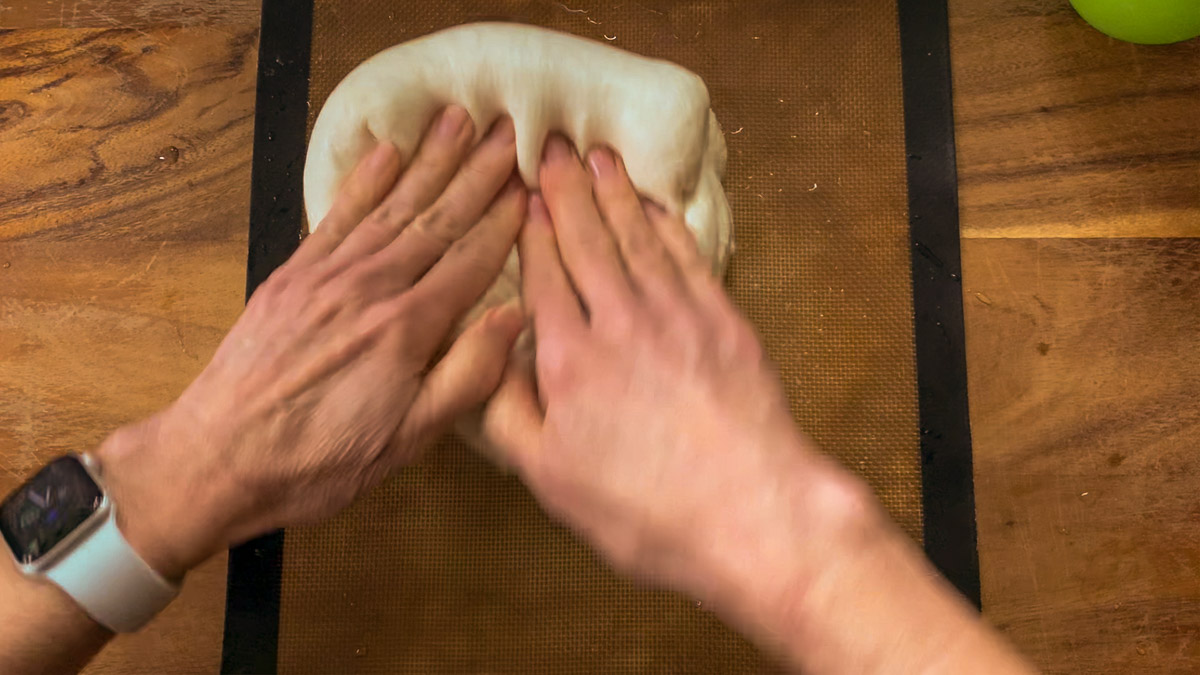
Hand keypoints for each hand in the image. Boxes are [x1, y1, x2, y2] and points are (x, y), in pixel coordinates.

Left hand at [98, 106, 525, 578]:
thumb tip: (513, 316)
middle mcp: (371, 287)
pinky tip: (387, 152)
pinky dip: (365, 180)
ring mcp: (327, 275)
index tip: (530, 185)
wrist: (215, 457)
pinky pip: (338, 215)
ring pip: (393, 206)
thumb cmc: (318, 462)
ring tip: (459, 120)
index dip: (504, 221)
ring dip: (430, 160)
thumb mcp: (408, 440)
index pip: (471, 260)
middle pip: (437, 219)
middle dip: (477, 174)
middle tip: (508, 132)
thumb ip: (466, 376)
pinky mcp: (292, 275)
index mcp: (408, 328)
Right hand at [483, 137, 861, 595]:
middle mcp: (620, 321)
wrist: (751, 511)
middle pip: (586, 240)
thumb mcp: (550, 478)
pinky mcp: (724, 321)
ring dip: (614, 194)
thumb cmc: (645, 509)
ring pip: (636, 237)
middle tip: (553, 147)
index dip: (532, 228)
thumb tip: (488, 358)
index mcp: (569, 358)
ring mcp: (677, 315)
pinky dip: (667, 224)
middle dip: (566, 190)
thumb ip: (507, 412)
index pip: (543, 273)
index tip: (524, 192)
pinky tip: (656, 206)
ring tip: (598, 158)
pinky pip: (687, 256)